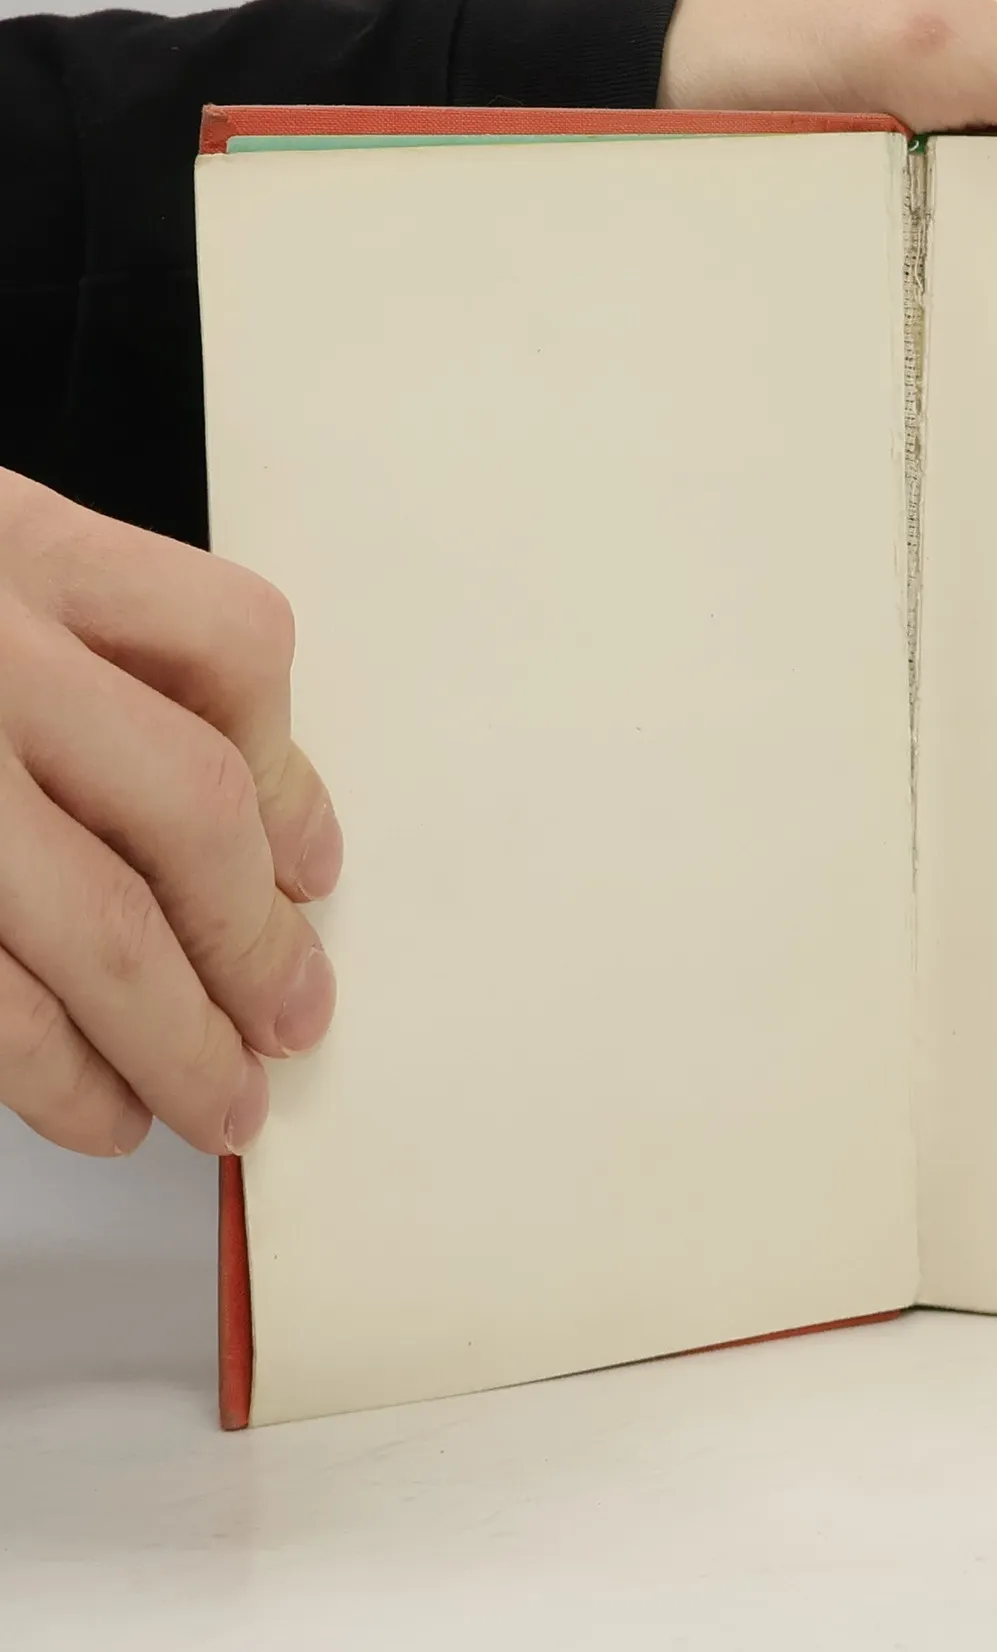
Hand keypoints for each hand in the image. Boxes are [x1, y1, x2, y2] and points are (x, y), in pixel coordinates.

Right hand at [0, 470, 338, 1157]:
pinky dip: (45, 1068)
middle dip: (253, 941)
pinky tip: (92, 1106)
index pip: (229, 648)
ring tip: (216, 1103)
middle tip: (291, 1023)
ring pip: (88, 922)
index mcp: (11, 544)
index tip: (312, 872)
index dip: (290, 777)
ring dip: (172, 1034)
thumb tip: (271, 821)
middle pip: (184, 808)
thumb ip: (100, 645)